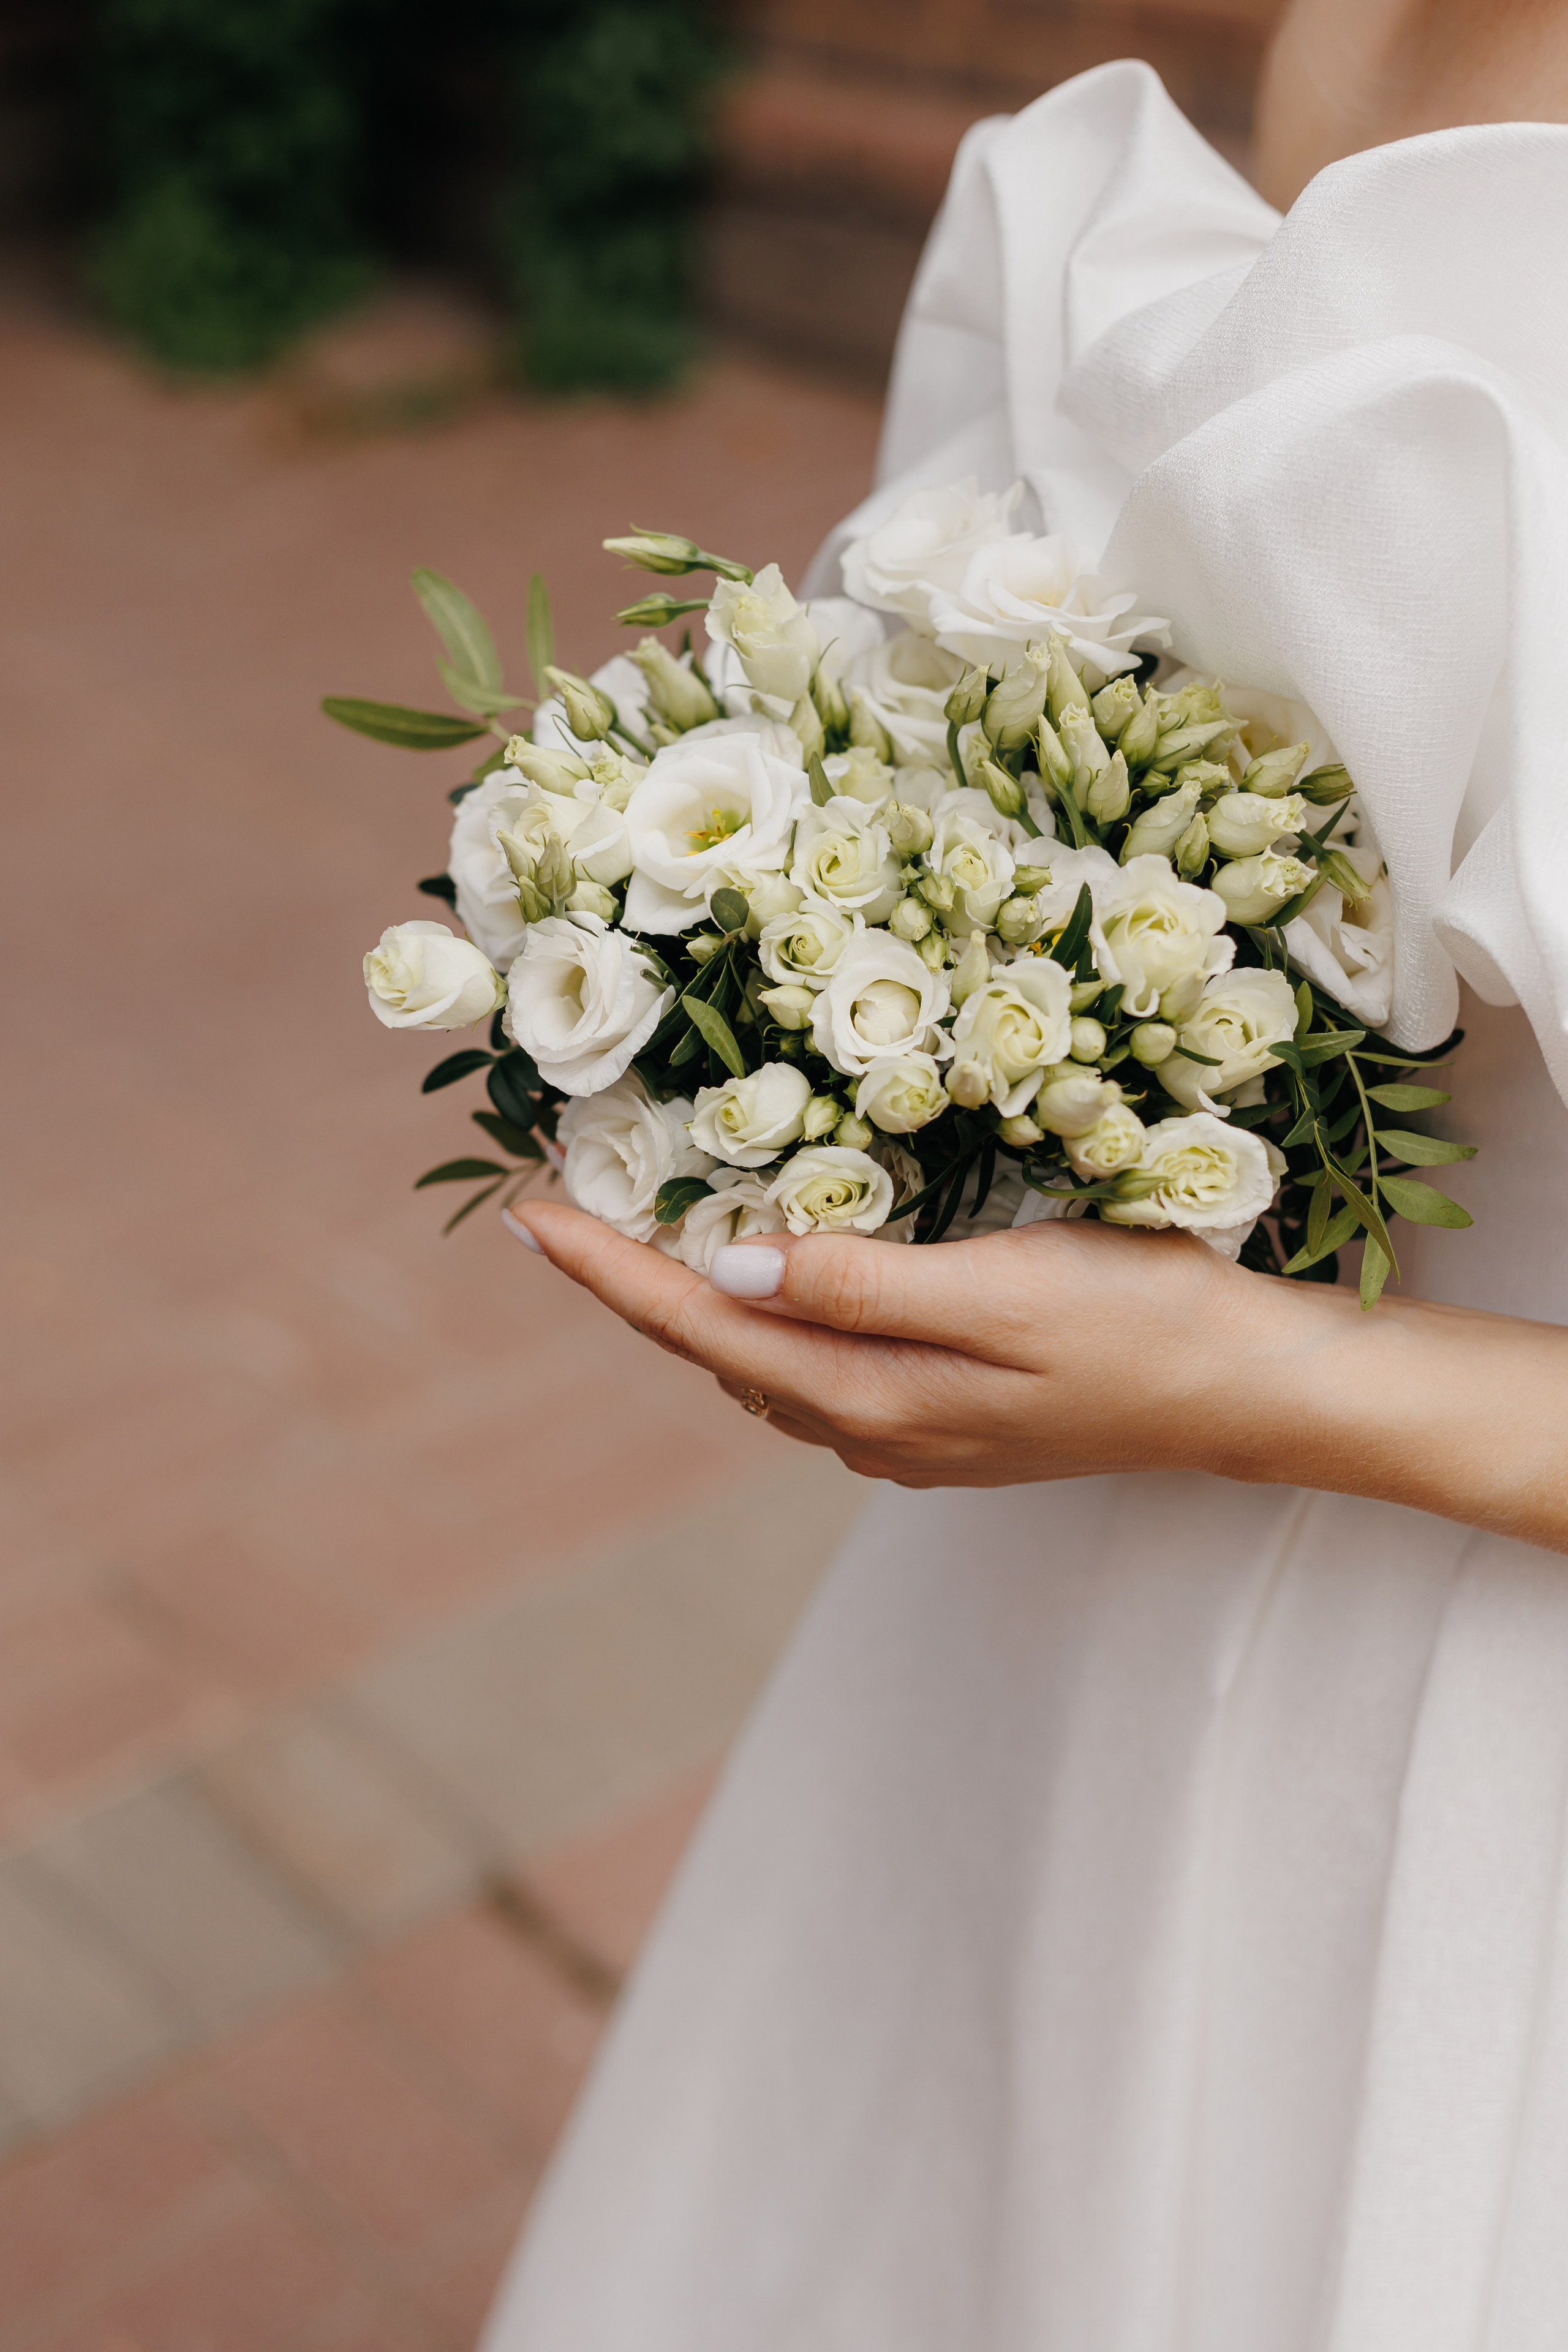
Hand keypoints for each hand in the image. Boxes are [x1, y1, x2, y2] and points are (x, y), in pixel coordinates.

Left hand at [504, 1201, 1329, 1488]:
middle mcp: (865, 1429)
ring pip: (756, 1366)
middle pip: (709, 1351)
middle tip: (552, 1206)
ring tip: (628, 1230)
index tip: (523, 1209)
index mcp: (866, 1394)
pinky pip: (811, 1373)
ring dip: (686, 1303)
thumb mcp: (1004, 1289)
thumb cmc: (1141, 1325)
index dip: (603, 1268)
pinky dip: (759, 1323)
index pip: (696, 1325)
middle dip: (624, 1281)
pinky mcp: (939, 1422)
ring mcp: (901, 1435)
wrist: (1248, 1396)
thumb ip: (860, 1287)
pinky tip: (756, 1279)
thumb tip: (727, 1272)